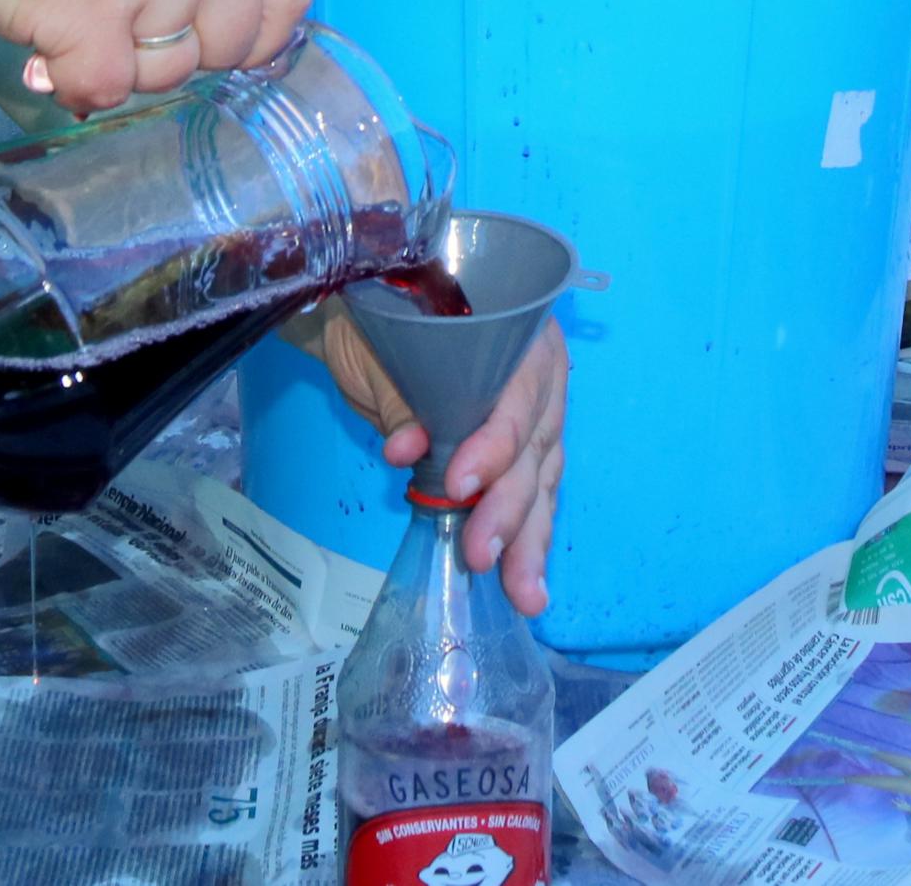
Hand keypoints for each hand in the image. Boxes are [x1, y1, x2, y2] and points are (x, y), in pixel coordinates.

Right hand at [0, 0, 316, 113]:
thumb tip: (236, 23)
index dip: (263, 27)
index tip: (226, 39)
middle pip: (235, 41)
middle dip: (183, 50)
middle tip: (125, 19)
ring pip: (171, 72)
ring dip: (123, 61)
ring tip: (79, 8)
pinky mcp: (96, 12)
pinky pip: (107, 88)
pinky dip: (73, 78)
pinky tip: (50, 37)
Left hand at [301, 306, 568, 615]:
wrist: (369, 316)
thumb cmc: (379, 319)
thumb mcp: (381, 353)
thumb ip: (402, 401)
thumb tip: (408, 450)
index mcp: (516, 332)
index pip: (518, 396)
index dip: (494, 445)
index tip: (458, 486)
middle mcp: (540, 372)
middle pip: (537, 446)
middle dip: (511, 509)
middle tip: (482, 557)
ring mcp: (536, 411)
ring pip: (542, 478)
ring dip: (531, 538)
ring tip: (525, 594)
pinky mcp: (521, 447)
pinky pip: (532, 490)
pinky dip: (525, 533)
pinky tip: (522, 577)